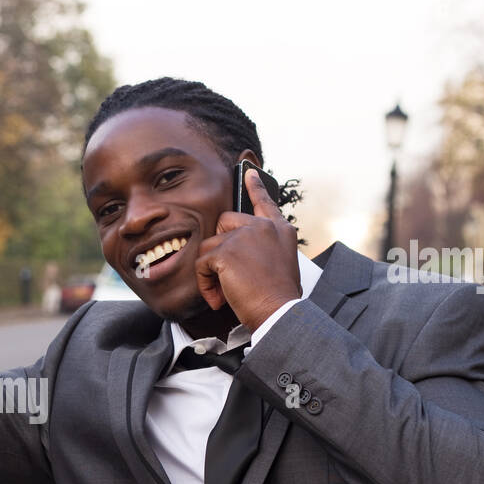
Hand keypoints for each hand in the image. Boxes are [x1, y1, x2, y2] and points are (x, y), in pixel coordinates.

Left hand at [193, 169, 300, 332]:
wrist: (279, 310)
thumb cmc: (280, 297)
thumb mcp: (281, 265)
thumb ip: (264, 250)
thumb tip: (241, 256)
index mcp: (280, 230)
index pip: (264, 202)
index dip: (255, 187)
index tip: (248, 172)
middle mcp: (263, 227)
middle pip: (225, 222)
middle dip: (219, 246)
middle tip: (226, 273)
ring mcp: (244, 236)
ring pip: (209, 246)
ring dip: (210, 272)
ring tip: (224, 292)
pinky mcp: (226, 251)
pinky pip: (202, 264)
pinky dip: (205, 284)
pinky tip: (219, 298)